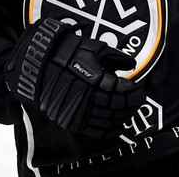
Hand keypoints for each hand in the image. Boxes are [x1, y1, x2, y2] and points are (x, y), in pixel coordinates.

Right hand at [4, 18, 142, 137]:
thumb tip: (131, 65)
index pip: (122, 91)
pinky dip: (109, 130)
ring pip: (108, 120)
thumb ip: (115, 57)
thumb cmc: (68, 52)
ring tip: (128, 112)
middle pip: (117, 107)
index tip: (139, 89)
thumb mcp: (94, 48)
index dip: (134, 92)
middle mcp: (88, 98)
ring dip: (122, 117)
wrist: (39, 63)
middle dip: (131, 105)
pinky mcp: (71, 119)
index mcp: (95, 80)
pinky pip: (95, 130)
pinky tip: (117, 126)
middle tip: (138, 100)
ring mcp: (79, 111)